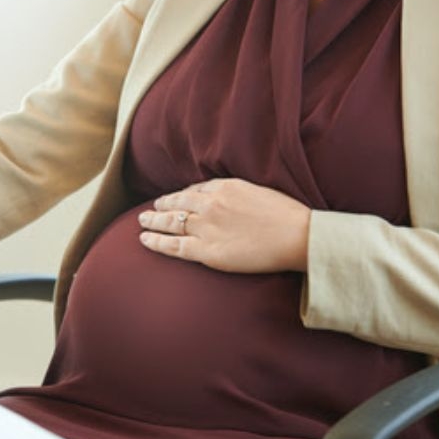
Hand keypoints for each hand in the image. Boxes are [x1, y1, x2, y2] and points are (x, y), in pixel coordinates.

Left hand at [138, 178, 310, 272]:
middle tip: (151, 208)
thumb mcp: (260, 192)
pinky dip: (156, 242)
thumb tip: (231, 198)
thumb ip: (240, 193)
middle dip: (162, 204)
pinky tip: (144, 239)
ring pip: (171, 222)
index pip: (196, 189)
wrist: (297, 236)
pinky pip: (174, 245)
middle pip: (178, 202)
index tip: (177, 198)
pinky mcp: (206, 251)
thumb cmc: (288, 216)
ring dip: (153, 220)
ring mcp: (206, 227)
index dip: (183, 195)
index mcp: (225, 187)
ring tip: (142, 221)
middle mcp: (210, 204)